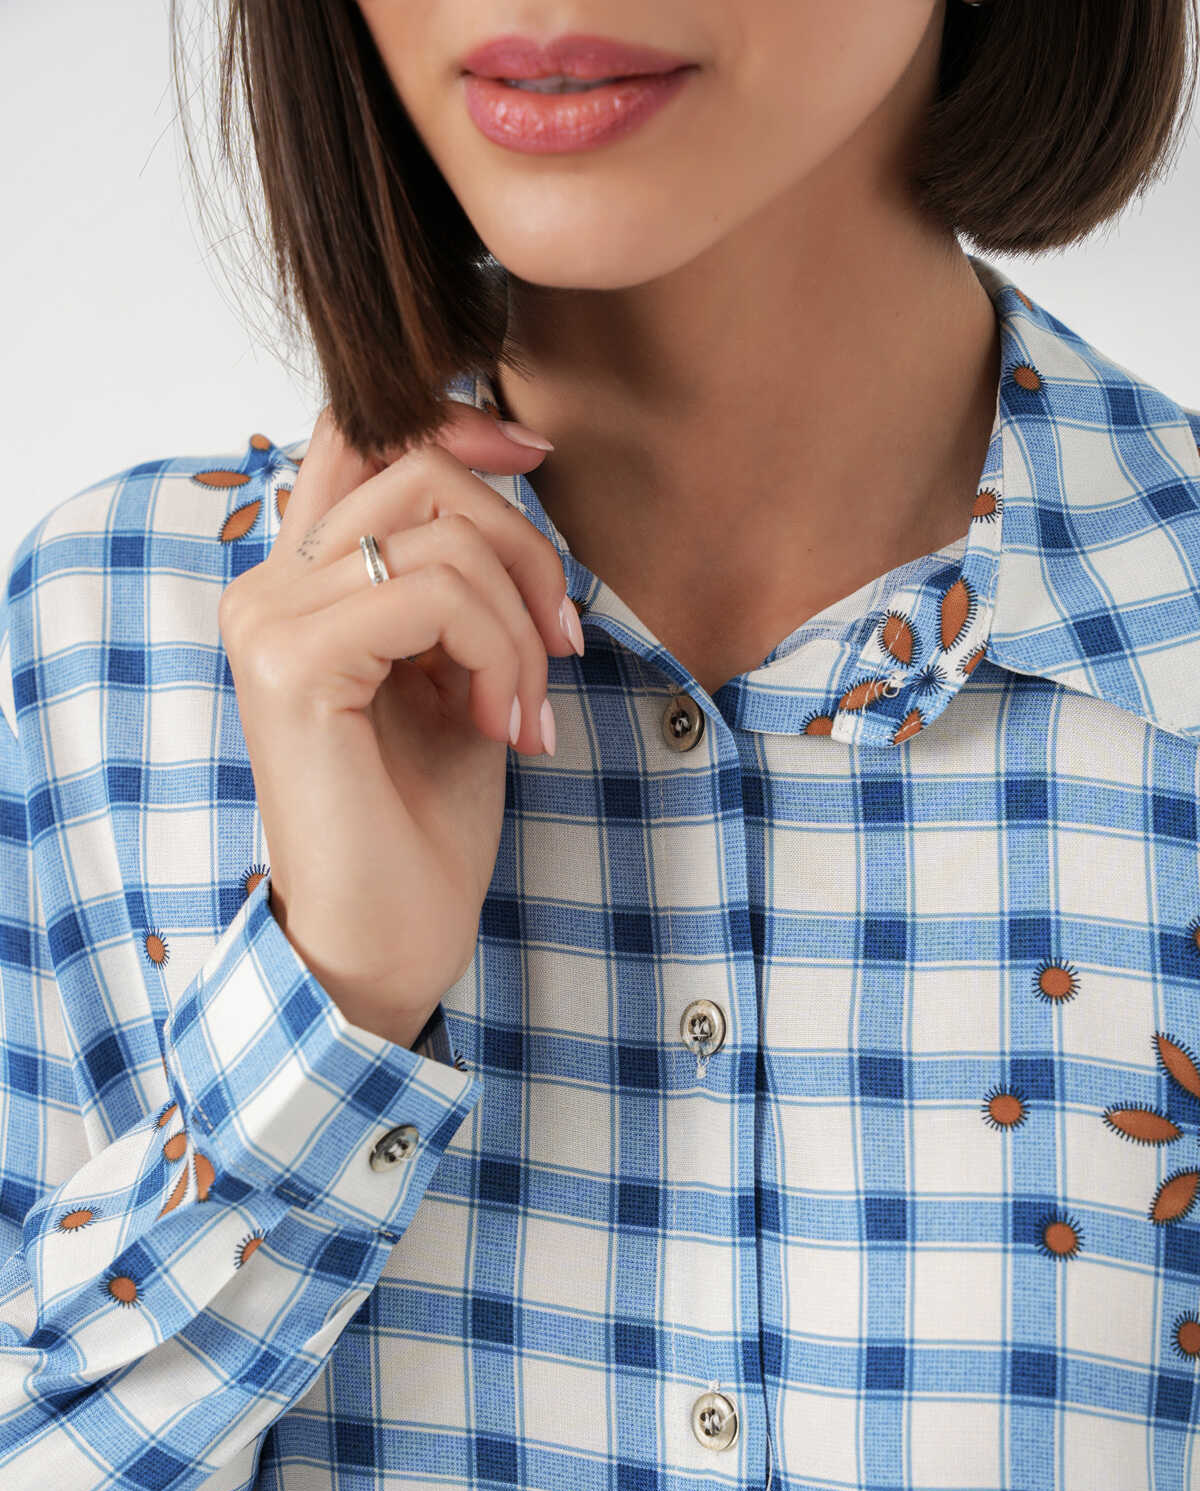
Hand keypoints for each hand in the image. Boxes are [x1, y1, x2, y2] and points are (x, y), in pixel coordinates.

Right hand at [217, 400, 579, 1043]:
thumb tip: (511, 474)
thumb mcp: (458, 671)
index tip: (536, 455)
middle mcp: (267, 588)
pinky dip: (500, 655)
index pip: (356, 431)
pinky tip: (500, 726)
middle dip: (524, 549)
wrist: (389, 938)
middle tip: (564, 647)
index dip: (450, 416)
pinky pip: (436, 597)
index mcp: (299, 583)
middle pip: (417, 467)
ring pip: (440, 537)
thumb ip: (460, 577)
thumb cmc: (423, 822)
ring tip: (524, 712)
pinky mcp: (292, 666)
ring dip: (519, 626)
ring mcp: (269, 622)